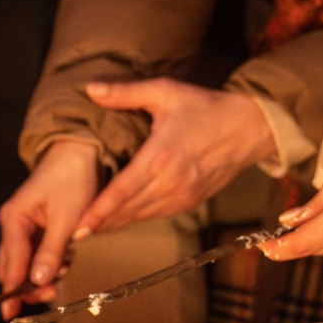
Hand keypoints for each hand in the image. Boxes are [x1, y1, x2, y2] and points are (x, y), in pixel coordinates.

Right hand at [0, 140, 99, 319]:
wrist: (82, 151)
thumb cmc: (73, 178)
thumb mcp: (66, 218)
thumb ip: (51, 251)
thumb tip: (37, 280)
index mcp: (14, 219)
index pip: (11, 262)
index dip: (13, 289)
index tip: (11, 314)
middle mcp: (14, 224)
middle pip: (13, 266)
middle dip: (27, 286)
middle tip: (47, 298)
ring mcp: (25, 227)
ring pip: (25, 263)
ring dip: (40, 276)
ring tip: (59, 279)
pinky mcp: (38, 228)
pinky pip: (38, 254)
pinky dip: (49, 264)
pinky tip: (63, 265)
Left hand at [72, 79, 274, 234]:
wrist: (250, 127)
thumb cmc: (205, 107)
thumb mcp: (165, 92)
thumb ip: (126, 93)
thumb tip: (91, 89)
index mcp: (161, 156)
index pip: (123, 191)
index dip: (99, 212)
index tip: (79, 227)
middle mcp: (171, 181)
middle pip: (128, 210)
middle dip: (100, 224)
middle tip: (72, 233)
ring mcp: (183, 195)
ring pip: (141, 217)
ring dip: (115, 224)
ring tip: (89, 230)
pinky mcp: (191, 202)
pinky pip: (156, 215)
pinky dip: (135, 218)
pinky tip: (118, 219)